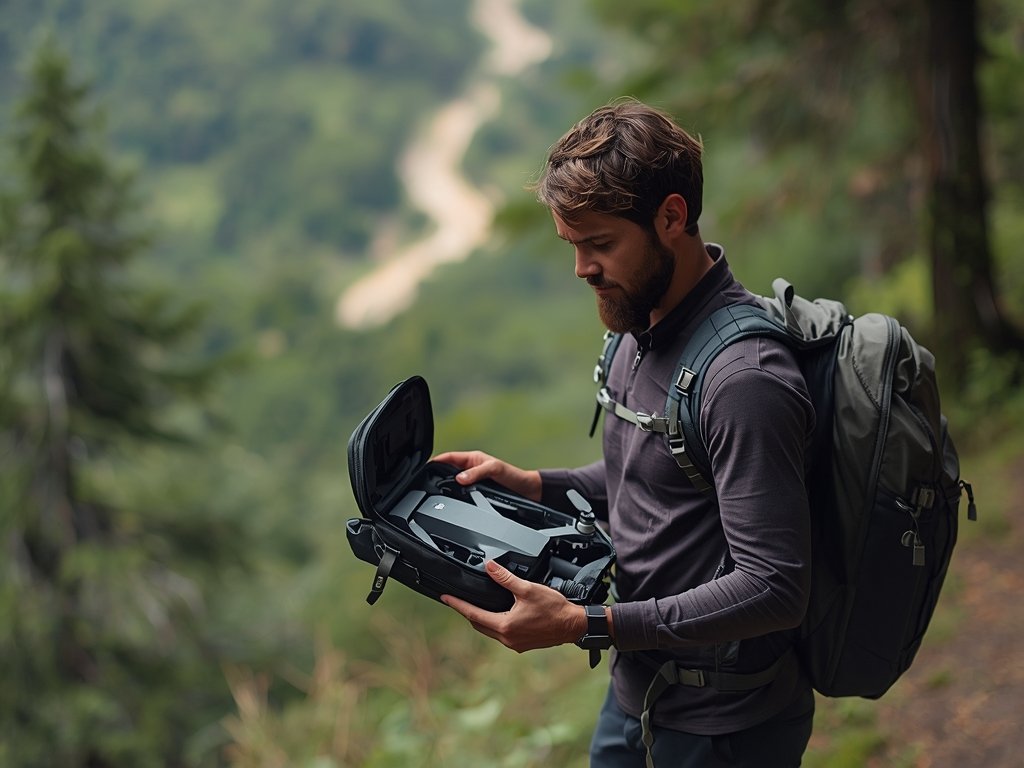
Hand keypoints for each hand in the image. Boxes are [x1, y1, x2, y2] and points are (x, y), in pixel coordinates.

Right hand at [432, 450, 541, 501]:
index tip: (424, 468)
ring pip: (452, 483)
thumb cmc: (513, 476)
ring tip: (435, 493)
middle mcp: (470, 469)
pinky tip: (449, 501)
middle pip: (447, 471)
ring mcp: (472, 481)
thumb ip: (477, 472)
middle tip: (425, 483)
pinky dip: (453, 496)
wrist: (527, 491)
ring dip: (445, 487)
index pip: (448, 458)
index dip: (436, 461)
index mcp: (473, 459)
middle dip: (436, 475)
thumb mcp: (495, 469)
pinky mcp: (476, 492)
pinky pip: (460, 493)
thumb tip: (460, 478)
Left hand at [442, 561, 586, 651]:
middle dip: (467, 612)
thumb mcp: (528, 589)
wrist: (573, 625)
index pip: (473, 613)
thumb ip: (505, 578)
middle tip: (457, 601)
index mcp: (505, 625)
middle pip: (478, 624)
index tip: (445, 598)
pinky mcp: (522, 644)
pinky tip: (498, 615)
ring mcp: (514, 643)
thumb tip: (489, 567)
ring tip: (475, 606)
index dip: (457, 605)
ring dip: (481, 619)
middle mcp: (507, 638)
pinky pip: (501, 634)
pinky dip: (494, 624)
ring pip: (489, 630)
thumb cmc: (554, 609)